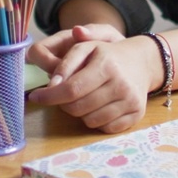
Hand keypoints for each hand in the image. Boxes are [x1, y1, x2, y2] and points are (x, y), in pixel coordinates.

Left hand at [27, 32, 157, 133]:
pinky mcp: (136, 114)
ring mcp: (130, 102)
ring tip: (86, 98)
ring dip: (81, 113)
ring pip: (90, 121)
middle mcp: (121, 85)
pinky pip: (105, 128)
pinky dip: (97, 120)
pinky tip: (99, 106)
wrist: (141, 62)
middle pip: (78, 108)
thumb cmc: (107, 54)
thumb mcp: (86, 48)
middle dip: (65, 103)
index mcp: (106, 65)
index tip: (35, 97)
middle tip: (66, 94)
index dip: (50, 96)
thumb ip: (66, 64)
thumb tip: (52, 85)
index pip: (71, 89)